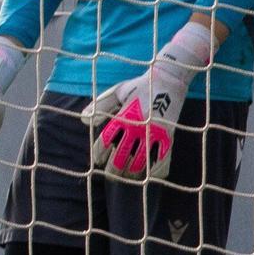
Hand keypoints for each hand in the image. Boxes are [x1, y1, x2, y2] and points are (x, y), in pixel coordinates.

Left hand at [82, 22, 212, 181]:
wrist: (169, 79)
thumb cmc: (139, 86)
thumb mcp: (118, 91)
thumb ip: (100, 105)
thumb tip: (83, 120)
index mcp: (124, 116)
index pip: (105, 141)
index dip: (99, 154)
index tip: (97, 160)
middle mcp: (139, 127)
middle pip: (121, 157)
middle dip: (114, 169)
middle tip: (111, 172)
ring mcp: (155, 134)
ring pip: (140, 163)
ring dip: (131, 173)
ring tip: (126, 175)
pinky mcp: (169, 137)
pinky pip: (163, 161)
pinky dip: (155, 172)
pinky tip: (148, 175)